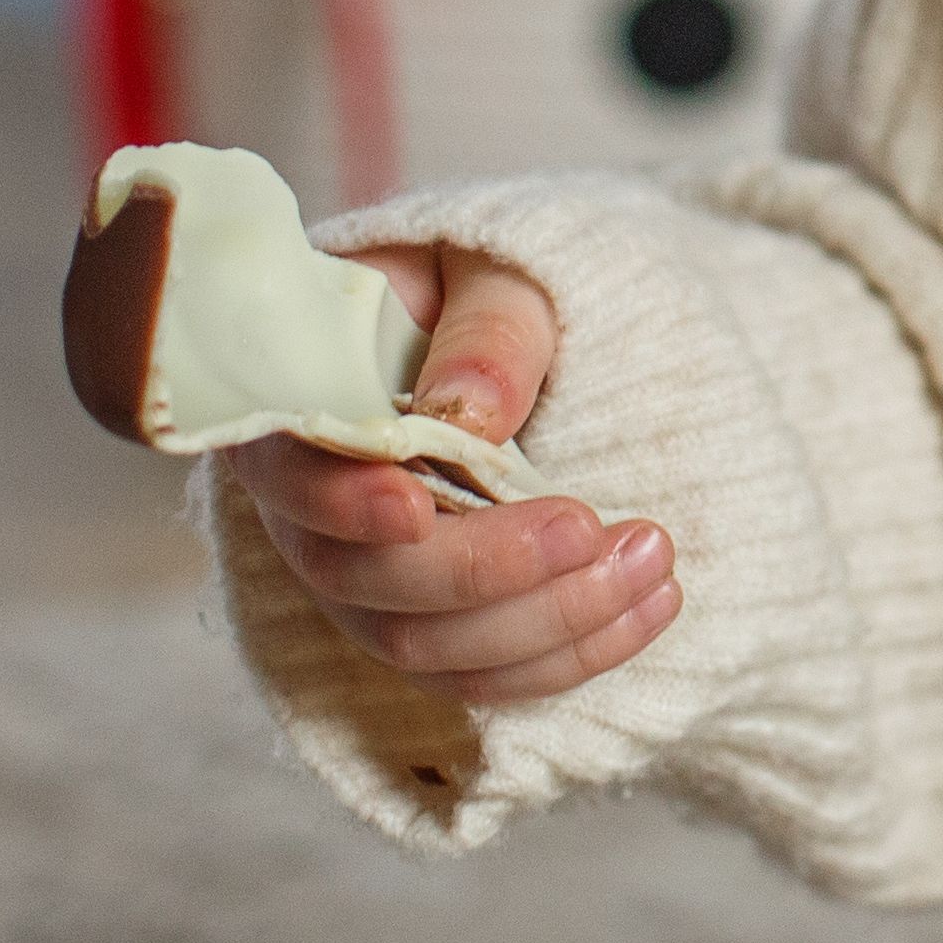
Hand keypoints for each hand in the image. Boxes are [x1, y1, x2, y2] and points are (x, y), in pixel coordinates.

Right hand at [221, 244, 677, 707]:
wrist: (504, 326)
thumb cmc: (485, 282)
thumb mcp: (495, 271)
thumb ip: (487, 331)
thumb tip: (471, 415)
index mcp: (299, 412)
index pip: (291, 476)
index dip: (343, 504)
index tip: (418, 508)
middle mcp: (315, 514)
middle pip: (365, 583)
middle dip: (484, 570)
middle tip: (590, 527)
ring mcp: (370, 579)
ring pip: (428, 646)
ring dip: (546, 622)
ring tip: (651, 561)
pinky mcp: (434, 622)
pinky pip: (483, 671)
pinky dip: (570, 653)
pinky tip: (651, 605)